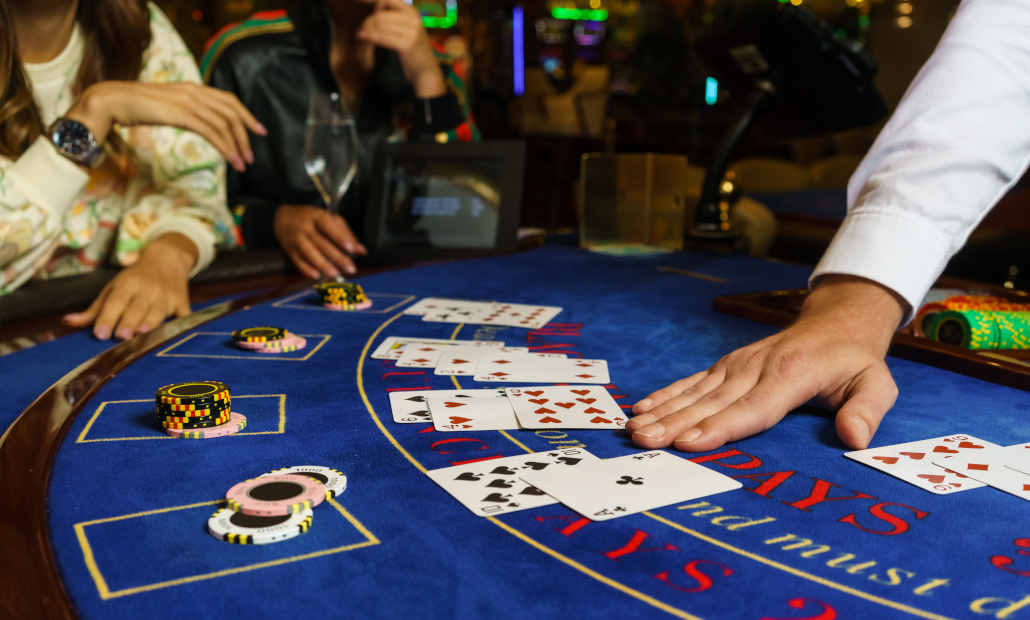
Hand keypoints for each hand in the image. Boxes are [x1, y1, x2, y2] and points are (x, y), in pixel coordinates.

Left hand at [63, 233, 196, 339]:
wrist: (167, 259)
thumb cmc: (135, 279)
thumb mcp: (113, 289)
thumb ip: (94, 310)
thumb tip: (67, 322)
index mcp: (128, 283)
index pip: (116, 301)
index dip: (108, 318)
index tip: (100, 334)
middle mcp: (148, 289)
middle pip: (137, 308)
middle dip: (129, 322)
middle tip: (120, 337)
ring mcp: (167, 296)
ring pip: (158, 313)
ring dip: (150, 323)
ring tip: (141, 334)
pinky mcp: (183, 303)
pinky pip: (182, 315)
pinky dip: (180, 324)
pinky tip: (174, 333)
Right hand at [64, 82, 266, 171]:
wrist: (113, 100)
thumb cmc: (137, 106)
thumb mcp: (168, 105)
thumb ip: (186, 110)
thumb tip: (200, 123)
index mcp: (193, 88)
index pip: (229, 100)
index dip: (247, 115)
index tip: (259, 130)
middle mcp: (194, 91)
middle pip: (232, 112)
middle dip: (246, 135)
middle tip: (252, 155)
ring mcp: (188, 101)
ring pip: (224, 124)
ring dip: (237, 146)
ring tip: (243, 164)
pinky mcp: (181, 114)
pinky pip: (210, 131)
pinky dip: (224, 147)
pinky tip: (230, 159)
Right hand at [274, 205, 367, 278]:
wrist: (282, 217)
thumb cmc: (311, 219)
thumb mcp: (328, 219)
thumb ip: (346, 234)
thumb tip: (361, 250)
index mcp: (317, 216)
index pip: (329, 226)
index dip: (340, 238)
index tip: (351, 249)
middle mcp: (305, 227)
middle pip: (321, 243)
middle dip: (337, 257)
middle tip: (350, 268)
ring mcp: (296, 238)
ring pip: (309, 253)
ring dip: (323, 265)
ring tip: (336, 274)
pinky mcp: (289, 250)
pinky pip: (298, 261)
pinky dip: (307, 269)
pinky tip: (317, 276)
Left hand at [357, 0, 446, 97]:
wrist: (426, 68)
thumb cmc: (413, 48)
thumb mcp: (408, 27)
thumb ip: (394, 17)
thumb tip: (374, 5)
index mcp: (412, 12)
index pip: (387, 0)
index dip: (375, 6)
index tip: (370, 17)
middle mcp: (413, 20)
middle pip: (381, 15)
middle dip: (368, 21)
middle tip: (363, 29)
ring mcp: (411, 33)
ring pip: (380, 25)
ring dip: (367, 30)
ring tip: (362, 34)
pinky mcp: (407, 45)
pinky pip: (382, 38)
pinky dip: (370, 37)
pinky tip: (362, 37)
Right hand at [627, 276, 905, 451]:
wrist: (836, 322)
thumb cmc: (855, 362)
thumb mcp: (878, 384)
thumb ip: (866, 411)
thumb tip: (853, 438)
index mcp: (791, 374)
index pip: (752, 407)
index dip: (720, 426)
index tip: (689, 442)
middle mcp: (756, 367)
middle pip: (712, 402)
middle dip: (675, 423)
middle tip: (645, 441)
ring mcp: (736, 365)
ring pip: (695, 391)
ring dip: (663, 411)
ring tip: (635, 429)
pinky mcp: (726, 366)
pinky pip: (692, 382)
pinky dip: (665, 394)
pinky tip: (642, 409)